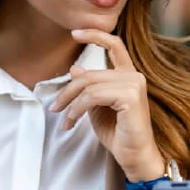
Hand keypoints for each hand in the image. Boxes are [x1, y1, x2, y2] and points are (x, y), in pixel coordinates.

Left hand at [47, 28, 164, 181]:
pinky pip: (93, 97)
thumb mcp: (97, 108)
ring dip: (71, 103)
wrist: (133, 156)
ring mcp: (134, 85)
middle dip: (68, 91)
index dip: (94, 35)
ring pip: (89, 85)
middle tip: (55, 107)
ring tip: (65, 119)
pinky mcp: (131, 97)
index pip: (114, 45)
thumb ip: (89, 88)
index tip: (74, 33)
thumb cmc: (118, 134)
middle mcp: (134, 76)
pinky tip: (72, 121)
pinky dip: (78, 109)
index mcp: (128, 75)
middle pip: (90, 74)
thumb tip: (76, 68)